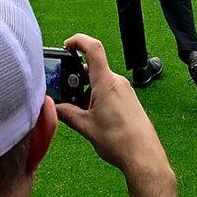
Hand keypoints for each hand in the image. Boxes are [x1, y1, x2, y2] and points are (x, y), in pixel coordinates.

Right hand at [52, 33, 173, 187]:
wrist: (143, 155)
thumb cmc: (119, 141)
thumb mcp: (85, 127)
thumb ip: (66, 113)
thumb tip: (53, 107)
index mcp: (106, 83)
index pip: (93, 49)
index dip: (78, 41)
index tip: (67, 44)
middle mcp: (117, 82)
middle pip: (92, 69)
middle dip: (76, 79)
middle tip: (65, 94)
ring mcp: (125, 91)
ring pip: (100, 82)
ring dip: (86, 92)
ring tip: (79, 113)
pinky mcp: (128, 100)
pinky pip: (109, 91)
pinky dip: (96, 98)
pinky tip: (92, 117)